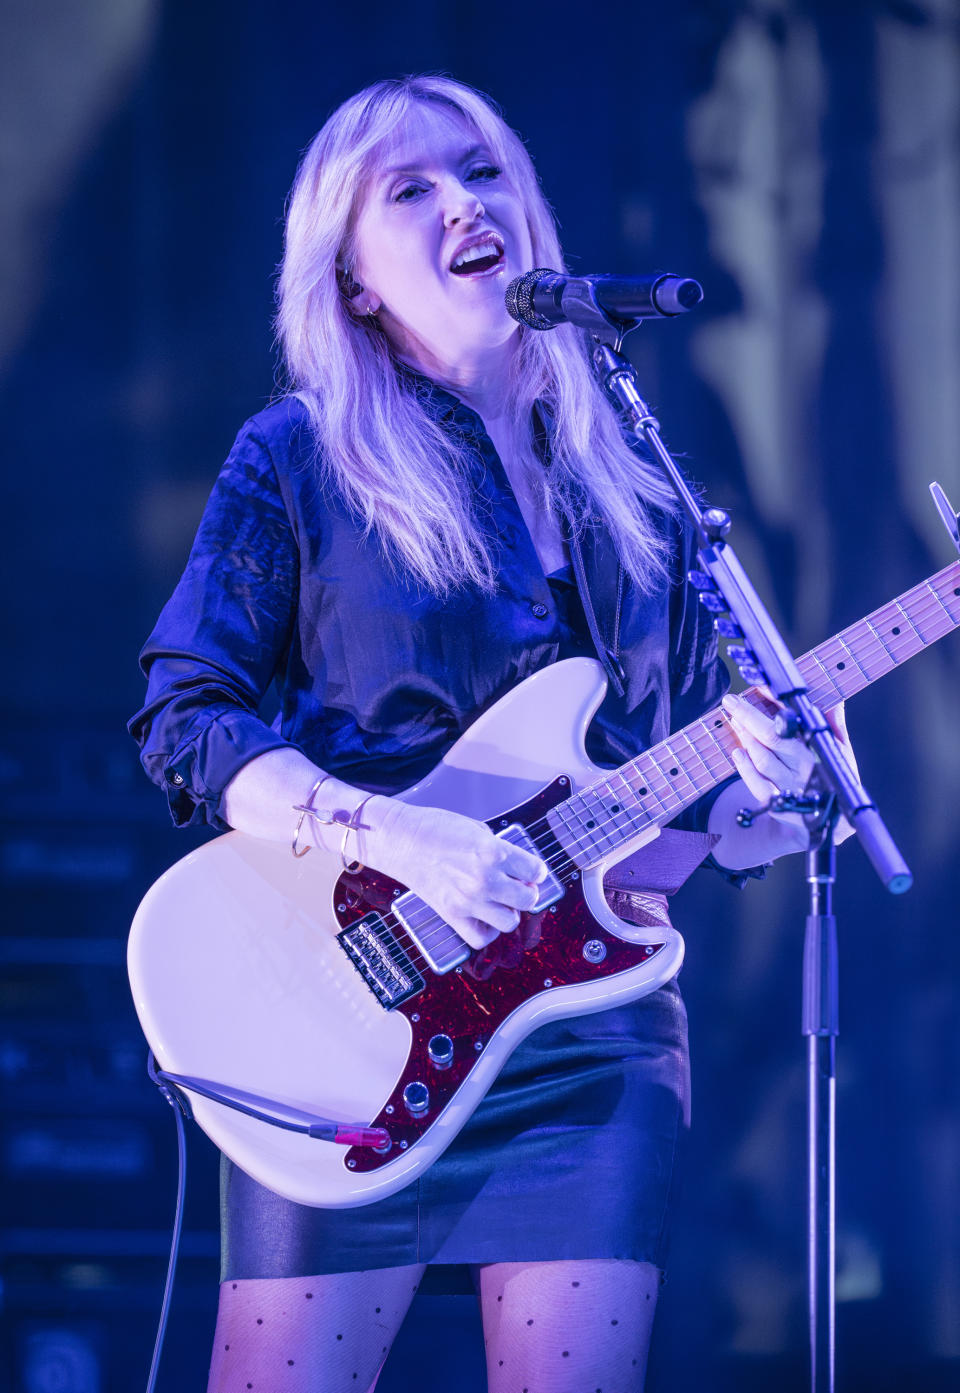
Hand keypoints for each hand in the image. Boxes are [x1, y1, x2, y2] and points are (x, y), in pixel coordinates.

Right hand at [361, 799, 547, 950]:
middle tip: (518, 885)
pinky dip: (486, 931)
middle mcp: (485, 878)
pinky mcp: (452, 915)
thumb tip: (517, 868)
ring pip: (510, 922)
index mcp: (494, 852)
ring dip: (509, 911)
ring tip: (499, 901)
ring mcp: (468, 900)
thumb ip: (499, 850)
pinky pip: (481, 938)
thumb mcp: (477, 829)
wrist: (401, 839)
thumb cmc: (435, 828)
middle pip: (528, 899)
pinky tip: (483, 916)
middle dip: (526, 891)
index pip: (536, 871)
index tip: (531, 871)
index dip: (536, 871)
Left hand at [720, 691, 858, 847]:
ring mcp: (792, 787)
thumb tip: (832, 699)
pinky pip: (758, 785)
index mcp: (821, 750)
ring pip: (763, 759)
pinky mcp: (779, 805)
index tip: (760, 688)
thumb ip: (834, 723)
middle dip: (749, 717)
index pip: (797, 721)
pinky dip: (745, 769)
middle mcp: (806, 768)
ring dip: (746, 739)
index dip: (776, 704)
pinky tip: (737, 752)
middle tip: (732, 702)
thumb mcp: (840, 750)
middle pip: (773, 738)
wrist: (836, 820)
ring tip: (735, 721)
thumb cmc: (836, 778)